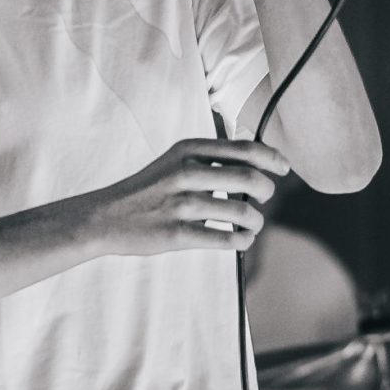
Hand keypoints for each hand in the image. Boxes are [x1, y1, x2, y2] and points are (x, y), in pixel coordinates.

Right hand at [84, 137, 288, 258]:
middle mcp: (185, 173)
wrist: (105, 217)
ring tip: (253, 224)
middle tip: (264, 199)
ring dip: (256, 221)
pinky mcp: (175, 234)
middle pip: (248, 178)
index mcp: (187, 150)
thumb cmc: (148, 189)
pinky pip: (224, 239)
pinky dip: (242, 240)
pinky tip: (242, 239)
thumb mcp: (174, 160)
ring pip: (240, 212)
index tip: (284, 169)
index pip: (244, 149)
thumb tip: (256, 157)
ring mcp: (180, 204)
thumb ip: (210, 157)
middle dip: (266, 190)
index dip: (272, 158)